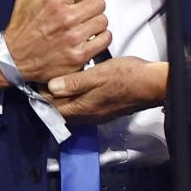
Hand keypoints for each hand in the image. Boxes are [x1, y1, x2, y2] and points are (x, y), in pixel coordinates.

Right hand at [0, 0, 110, 85]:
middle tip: (89, 8)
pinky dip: (102, 37)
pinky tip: (93, 36)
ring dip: (98, 21)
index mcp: (54, 0)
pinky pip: (105, 39)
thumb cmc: (20, 29)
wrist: (14, 60)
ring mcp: (73, 38)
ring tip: (89, 23)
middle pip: (100, 2)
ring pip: (103, 20)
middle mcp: (65, 17)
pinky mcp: (78, 56)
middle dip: (96, 3)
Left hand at [47, 57, 168, 122]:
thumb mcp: (98, 74)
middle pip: (61, 111)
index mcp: (84, 108)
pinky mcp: (106, 110)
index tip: (36, 81)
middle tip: (42, 80)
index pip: (54, 108)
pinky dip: (74, 98)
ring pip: (72, 110)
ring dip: (62, 99)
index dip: (42, 96)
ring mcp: (99, 114)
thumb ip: (74, 82)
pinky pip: (83, 108)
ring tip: (56, 81)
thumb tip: (51, 87)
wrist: (154, 84)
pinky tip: (76, 86)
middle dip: (49, 98)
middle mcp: (89, 116)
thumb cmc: (128, 76)